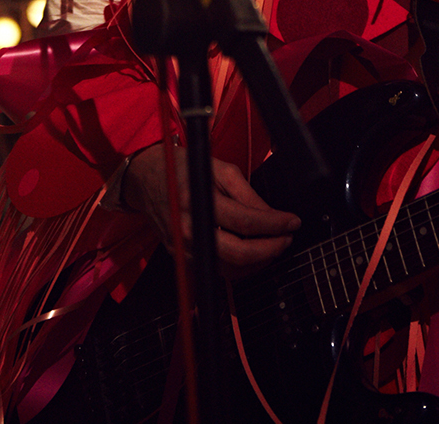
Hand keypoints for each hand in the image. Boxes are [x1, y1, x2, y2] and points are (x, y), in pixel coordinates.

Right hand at [120, 142, 299, 277]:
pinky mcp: (184, 258)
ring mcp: (185, 248)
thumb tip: (270, 214)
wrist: (146, 179)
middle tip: (286, 238)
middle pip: (240, 254)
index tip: (293, 222)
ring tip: (272, 244)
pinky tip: (251, 251)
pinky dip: (240, 265)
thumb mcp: (218, 168)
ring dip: (258, 261)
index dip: (274, 224)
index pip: (245, 221)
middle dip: (271, 249)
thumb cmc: (182, 168)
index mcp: (198, 201)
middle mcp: (190, 229)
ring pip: (231, 270)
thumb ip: (245, 192)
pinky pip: (218, 270)